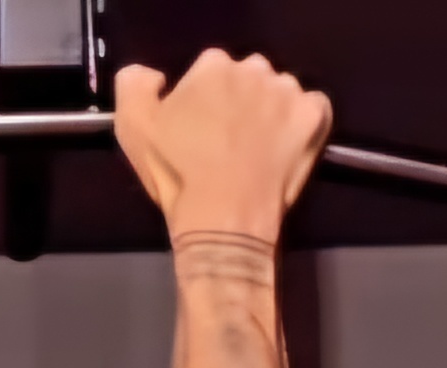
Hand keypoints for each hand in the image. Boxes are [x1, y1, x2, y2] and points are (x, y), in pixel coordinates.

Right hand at [115, 49, 332, 242]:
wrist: (221, 223)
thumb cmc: (176, 177)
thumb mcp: (132, 127)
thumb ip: (135, 85)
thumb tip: (153, 77)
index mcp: (212, 66)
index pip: (210, 71)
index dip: (203, 102)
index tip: (199, 131)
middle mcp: (254, 69)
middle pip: (248, 77)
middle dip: (240, 101)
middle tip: (228, 142)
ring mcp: (287, 91)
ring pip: (280, 91)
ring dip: (271, 111)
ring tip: (258, 149)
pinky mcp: (313, 115)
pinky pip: (313, 108)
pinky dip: (302, 123)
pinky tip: (286, 146)